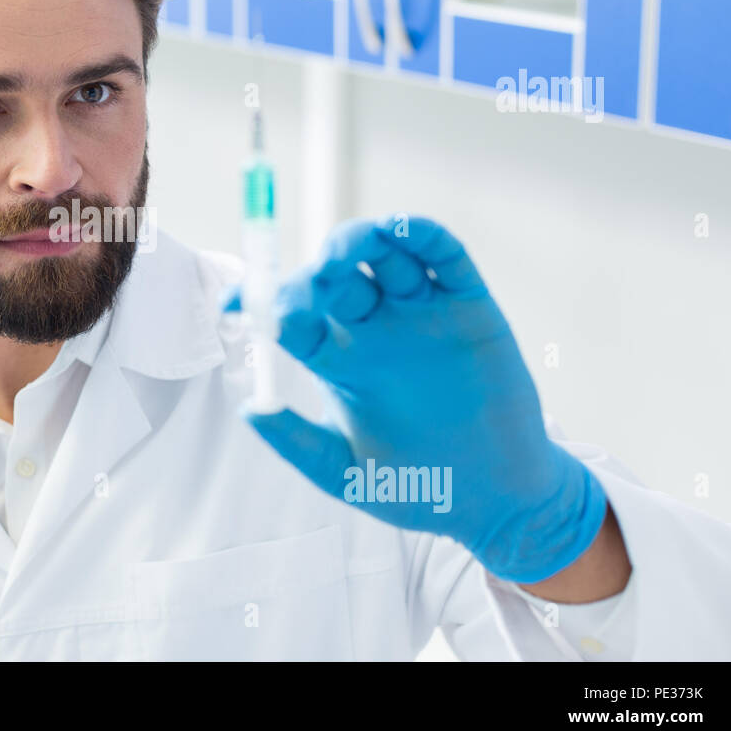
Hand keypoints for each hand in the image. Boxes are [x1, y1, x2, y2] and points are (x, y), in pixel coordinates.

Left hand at [223, 214, 606, 583]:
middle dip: (314, 273)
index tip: (233, 305)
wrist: (497, 502)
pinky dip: (423, 235)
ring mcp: (422, 313)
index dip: (261, 303)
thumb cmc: (420, 487)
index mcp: (339, 360)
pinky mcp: (470, 308)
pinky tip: (401, 228)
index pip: (292, 315)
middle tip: (303, 288)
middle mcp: (376, 328)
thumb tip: (248, 409)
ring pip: (386, 257)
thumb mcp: (344, 472)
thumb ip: (296, 442)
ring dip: (360, 240)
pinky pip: (445, 259)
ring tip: (339, 253)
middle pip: (336, 278)